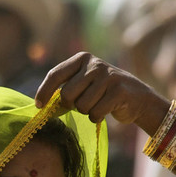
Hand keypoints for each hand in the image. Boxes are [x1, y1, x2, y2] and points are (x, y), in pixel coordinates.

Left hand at [36, 52, 166, 129]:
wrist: (137, 98)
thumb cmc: (102, 93)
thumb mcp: (83, 84)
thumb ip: (65, 88)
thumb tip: (41, 105)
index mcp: (82, 58)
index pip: (55, 74)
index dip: (43, 92)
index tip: (38, 106)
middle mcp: (95, 64)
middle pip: (66, 95)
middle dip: (72, 105)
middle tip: (84, 103)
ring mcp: (108, 76)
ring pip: (81, 106)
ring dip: (87, 111)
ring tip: (98, 104)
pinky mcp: (118, 91)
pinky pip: (95, 113)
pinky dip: (97, 117)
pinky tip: (106, 110)